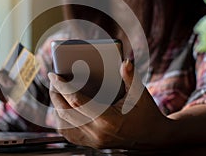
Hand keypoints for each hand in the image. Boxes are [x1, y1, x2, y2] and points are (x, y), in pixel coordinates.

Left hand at [49, 60, 171, 148]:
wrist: (152, 137)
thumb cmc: (145, 112)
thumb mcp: (140, 93)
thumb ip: (130, 77)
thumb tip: (124, 61)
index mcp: (108, 119)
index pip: (77, 101)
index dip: (63, 86)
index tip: (53, 74)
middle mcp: (97, 132)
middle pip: (65, 112)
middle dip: (55, 94)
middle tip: (53, 80)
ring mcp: (93, 141)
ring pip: (63, 125)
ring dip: (57, 107)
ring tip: (56, 91)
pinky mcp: (92, 144)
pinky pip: (68, 134)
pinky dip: (62, 119)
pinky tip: (63, 108)